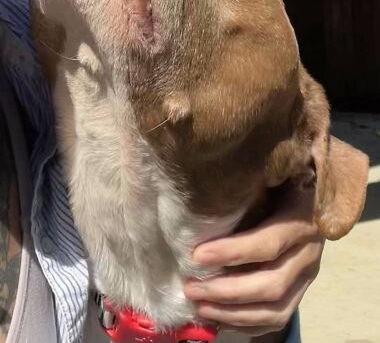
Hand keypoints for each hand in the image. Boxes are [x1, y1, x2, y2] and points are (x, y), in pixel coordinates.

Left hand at [183, 185, 322, 337]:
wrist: (308, 195)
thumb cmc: (279, 181)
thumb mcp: (269, 176)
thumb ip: (248, 185)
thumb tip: (203, 186)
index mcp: (301, 219)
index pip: (268, 243)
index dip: (232, 252)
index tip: (197, 255)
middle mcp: (309, 253)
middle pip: (271, 284)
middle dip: (227, 291)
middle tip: (190, 287)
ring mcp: (308, 277)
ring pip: (276, 310)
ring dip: (234, 313)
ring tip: (199, 306)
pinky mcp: (301, 293)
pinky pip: (277, 320)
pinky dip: (246, 324)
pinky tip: (218, 318)